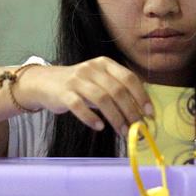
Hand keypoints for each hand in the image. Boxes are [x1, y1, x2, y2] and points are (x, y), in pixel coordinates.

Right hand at [18, 57, 152, 135]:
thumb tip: (142, 111)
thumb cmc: (80, 85)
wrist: (45, 82)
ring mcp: (76, 80)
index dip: (141, 96)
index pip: (128, 78)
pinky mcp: (63, 93)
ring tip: (122, 132)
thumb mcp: (100, 81)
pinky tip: (99, 127)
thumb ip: (118, 90)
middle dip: (130, 111)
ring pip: (101, 99)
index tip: (149, 113)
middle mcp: (92, 68)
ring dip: (115, 118)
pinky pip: (79, 106)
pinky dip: (91, 118)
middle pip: (117, 90)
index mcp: (105, 63)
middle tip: (137, 128)